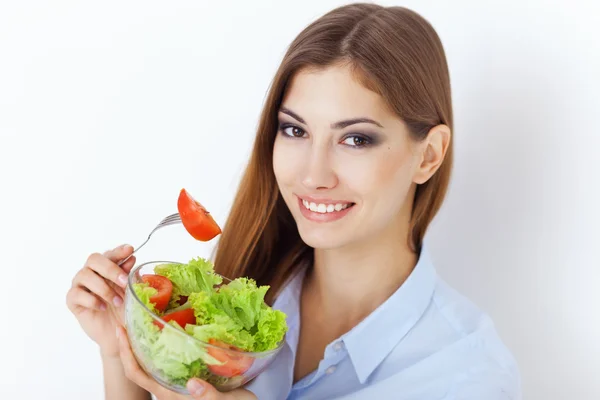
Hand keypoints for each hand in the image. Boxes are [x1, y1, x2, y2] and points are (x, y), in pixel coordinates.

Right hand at [66, 244, 136, 357]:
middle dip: (111, 269)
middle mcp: (91, 273)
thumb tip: (131, 258)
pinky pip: (76, 293)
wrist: (115, 331)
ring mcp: (80, 285)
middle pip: (94, 259)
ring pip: (85, 275)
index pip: (110, 254)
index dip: (119, 251)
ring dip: (104, 288)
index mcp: (106, 268)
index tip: (130, 250)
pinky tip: (102, 307)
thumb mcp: (129, 292)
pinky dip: (91, 300)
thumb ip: (127, 275)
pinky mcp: (72, 300)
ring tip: (117, 302)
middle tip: (124, 282)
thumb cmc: (122, 308)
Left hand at [116, 326, 256, 399]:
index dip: (126, 353)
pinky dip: (165, 344)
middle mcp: (170, 387)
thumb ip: (208, 396)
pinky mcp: (191, 377)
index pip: (137, 374)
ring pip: (154, 361)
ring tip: (145, 320)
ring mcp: (179, 382)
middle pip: (140, 364)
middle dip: (131, 342)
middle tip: (128, 318)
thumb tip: (192, 384)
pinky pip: (171, 358)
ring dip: (145, 342)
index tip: (120, 331)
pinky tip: (172, 330)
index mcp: (171, 394)